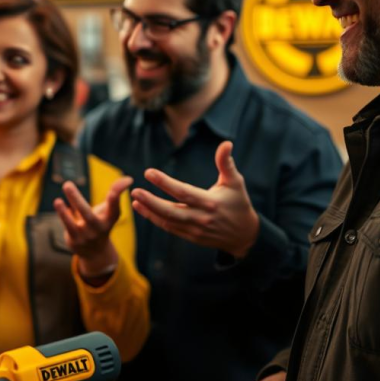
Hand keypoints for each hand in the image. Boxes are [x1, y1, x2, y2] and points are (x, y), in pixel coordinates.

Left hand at [54, 176, 131, 277]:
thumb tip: (128, 179)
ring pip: (72, 223)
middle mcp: (98, 228)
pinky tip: (58, 203)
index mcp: (110, 219)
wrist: (96, 253)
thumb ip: (115, 193)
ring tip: (57, 200)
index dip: (116, 198)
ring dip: (64, 212)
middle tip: (67, 184)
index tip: (116, 190)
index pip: (114, 208)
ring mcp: (86, 236)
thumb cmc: (102, 223)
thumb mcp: (109, 210)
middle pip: (87, 214)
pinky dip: (64, 215)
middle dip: (76, 199)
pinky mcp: (75, 240)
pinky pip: (68, 226)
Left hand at [130, 141, 259, 257]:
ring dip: (150, 211)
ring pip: (168, 221)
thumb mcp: (235, 182)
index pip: (183, 192)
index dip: (164, 183)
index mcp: (210, 202)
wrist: (244, 235)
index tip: (149, 173)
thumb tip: (226, 143)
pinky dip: (156, 220)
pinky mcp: (191, 237)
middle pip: (171, 211)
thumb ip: (226, 163)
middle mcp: (201, 218)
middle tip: (135, 191)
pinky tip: (143, 210)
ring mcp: (195, 230)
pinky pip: (170, 228)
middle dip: (151, 201)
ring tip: (135, 200)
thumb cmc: (238, 203)